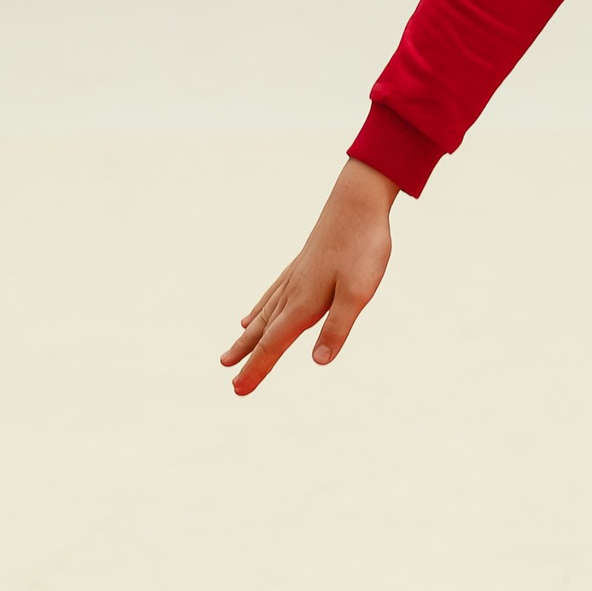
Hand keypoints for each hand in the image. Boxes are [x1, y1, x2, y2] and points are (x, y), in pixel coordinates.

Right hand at [221, 158, 397, 394]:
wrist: (358, 199)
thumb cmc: (362, 245)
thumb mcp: (358, 292)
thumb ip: (338, 327)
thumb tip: (318, 363)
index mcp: (304, 303)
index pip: (274, 344)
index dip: (256, 369)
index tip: (237, 391)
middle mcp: (293, 292)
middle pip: (264, 333)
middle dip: (248, 358)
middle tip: (229, 379)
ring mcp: (295, 276)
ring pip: (265, 314)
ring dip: (248, 337)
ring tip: (230, 353)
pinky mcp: (302, 264)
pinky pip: (272, 295)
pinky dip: (259, 309)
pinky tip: (252, 315)